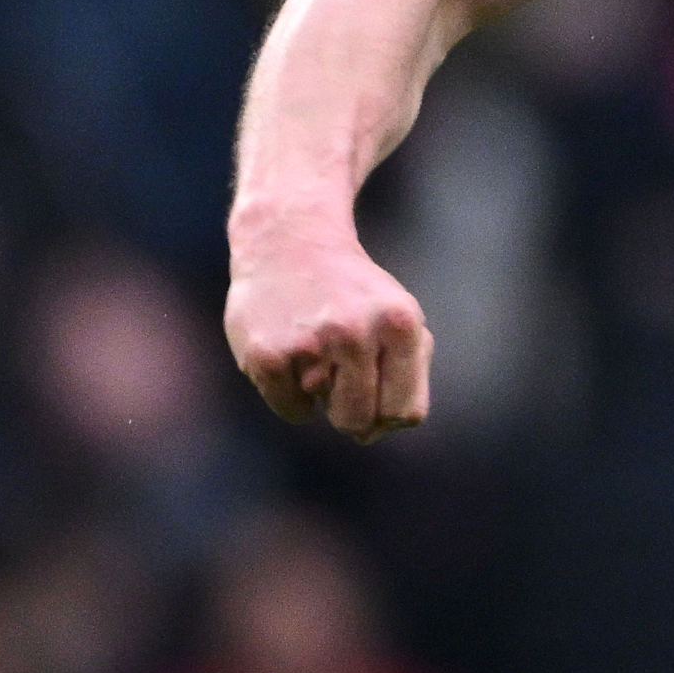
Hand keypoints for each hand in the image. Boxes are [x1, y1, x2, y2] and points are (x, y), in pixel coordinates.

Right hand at [223, 217, 431, 443]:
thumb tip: (376, 431)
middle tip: (342, 370)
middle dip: (355, 410)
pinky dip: (291, 393)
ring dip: (322, 394)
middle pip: (363, 422)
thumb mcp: (400, 317)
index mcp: (400, 324)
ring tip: (317, 349)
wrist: (289, 241)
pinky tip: (290, 350)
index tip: (377, 391)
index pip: (407, 413)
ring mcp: (309, 343)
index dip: (390, 413)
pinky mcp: (266, 355)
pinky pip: (291, 410)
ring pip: (326, 414)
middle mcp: (356, 332)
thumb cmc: (354, 292)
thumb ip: (407, 375)